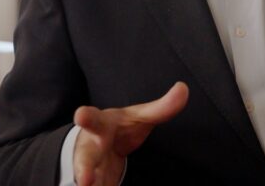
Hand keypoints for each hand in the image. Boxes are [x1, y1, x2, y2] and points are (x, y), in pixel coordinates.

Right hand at [72, 82, 188, 185]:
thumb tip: (183, 88)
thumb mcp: (139, 116)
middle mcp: (90, 149)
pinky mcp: (94, 184)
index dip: (86, 117)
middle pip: (85, 159)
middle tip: (87, 179)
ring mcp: (89, 170)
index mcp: (100, 125)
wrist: (98, 147)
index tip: (81, 114)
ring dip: (90, 184)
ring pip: (87, 180)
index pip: (92, 119)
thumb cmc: (119, 128)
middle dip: (84, 168)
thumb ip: (161, 107)